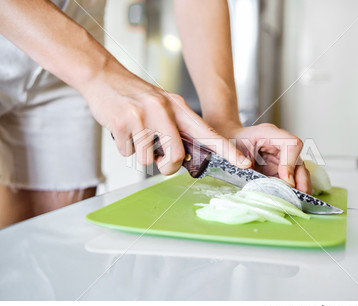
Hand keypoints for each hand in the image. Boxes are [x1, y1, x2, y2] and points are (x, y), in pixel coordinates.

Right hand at [80, 63, 250, 174]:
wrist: (103, 77)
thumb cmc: (135, 96)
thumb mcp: (163, 105)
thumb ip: (176, 129)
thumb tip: (181, 158)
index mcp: (178, 107)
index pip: (207, 133)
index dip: (227, 150)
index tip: (243, 163)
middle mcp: (163, 109)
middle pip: (175, 155)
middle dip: (166, 166)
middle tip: (159, 161)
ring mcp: (142, 116)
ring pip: (147, 158)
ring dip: (140, 153)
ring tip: (135, 133)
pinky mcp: (122, 123)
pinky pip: (128, 153)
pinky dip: (124, 147)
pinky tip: (122, 130)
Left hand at [218, 123, 311, 193]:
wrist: (228, 140)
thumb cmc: (229, 140)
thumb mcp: (228, 145)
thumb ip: (234, 155)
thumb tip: (246, 167)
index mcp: (269, 133)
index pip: (291, 144)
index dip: (290, 162)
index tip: (286, 180)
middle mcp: (279, 144)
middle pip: (299, 159)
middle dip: (301, 179)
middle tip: (300, 196)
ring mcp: (281, 157)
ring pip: (298, 171)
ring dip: (300, 186)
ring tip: (299, 201)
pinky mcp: (279, 168)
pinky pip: (290, 179)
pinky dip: (292, 189)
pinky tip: (291, 200)